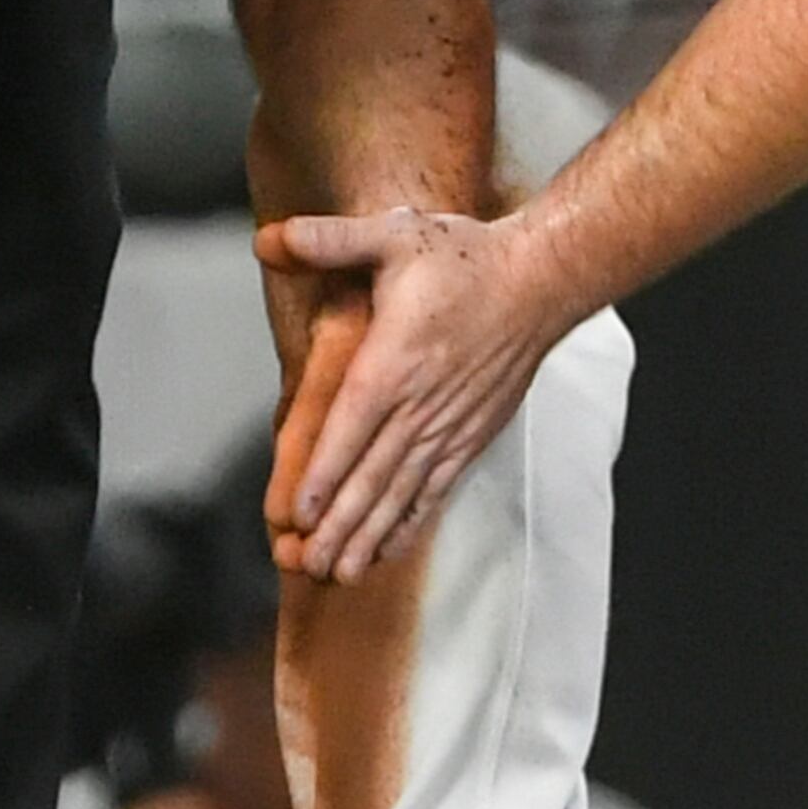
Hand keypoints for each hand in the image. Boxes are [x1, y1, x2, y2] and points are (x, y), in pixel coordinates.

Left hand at [253, 207, 569, 582]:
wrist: (540, 281)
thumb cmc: (464, 257)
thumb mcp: (393, 235)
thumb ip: (328, 239)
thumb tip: (267, 240)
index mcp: (396, 360)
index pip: (352, 426)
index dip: (325, 473)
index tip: (299, 515)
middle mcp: (422, 403)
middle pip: (374, 475)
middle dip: (339, 524)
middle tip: (307, 565)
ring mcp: (449, 426)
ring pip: (402, 492)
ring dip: (369, 535)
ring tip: (340, 573)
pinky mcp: (470, 437)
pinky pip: (434, 490)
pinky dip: (409, 524)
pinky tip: (386, 551)